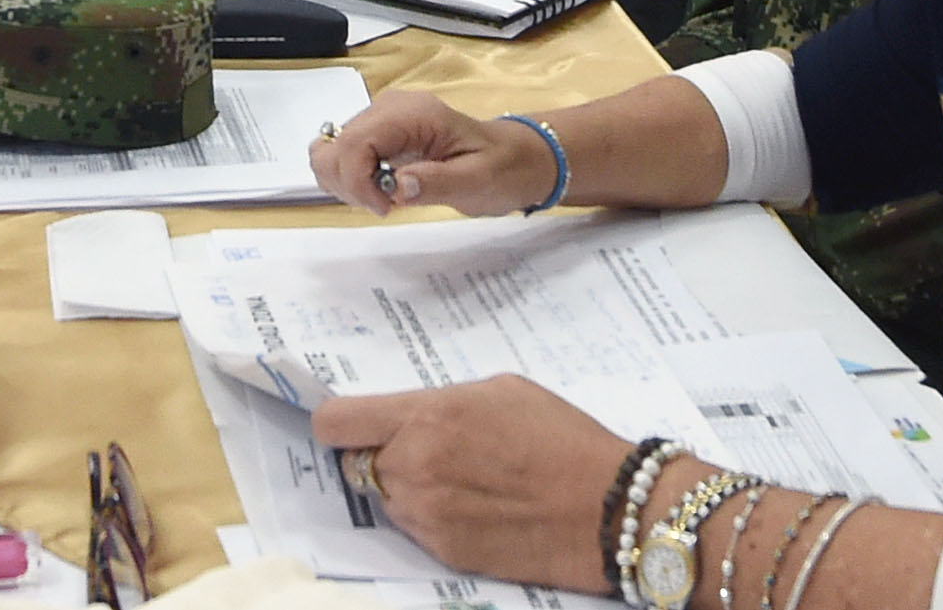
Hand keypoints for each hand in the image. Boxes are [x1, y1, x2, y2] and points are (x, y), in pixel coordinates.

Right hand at [310, 89, 556, 215]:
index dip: (358, 181)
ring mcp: (380, 119)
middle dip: (350, 185)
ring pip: (330, 151)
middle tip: (385, 206)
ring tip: (382, 199)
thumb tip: (396, 187)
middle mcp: (389, 108)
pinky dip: (349, 179)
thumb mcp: (479, 181)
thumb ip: (438, 183)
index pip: (355, 142)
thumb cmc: (503, 168)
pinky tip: (377, 191)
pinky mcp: (377, 133)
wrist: (516, 157)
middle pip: (334, 147)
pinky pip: (341, 155)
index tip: (386, 208)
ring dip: (346, 184)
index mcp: (413, 114)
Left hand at [311, 376, 628, 592]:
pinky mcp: (444, 551)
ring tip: (461, 479)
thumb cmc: (561, 438)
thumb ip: (439, 402)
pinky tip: (474, 506)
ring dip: (406, 487)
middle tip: (425, 449)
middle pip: (357, 462)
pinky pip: (414, 528)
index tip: (348, 422)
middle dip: (382, 453)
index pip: (336, 422)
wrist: (606, 509)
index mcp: (427, 417)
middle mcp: (415, 467)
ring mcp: (427, 515)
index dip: (337, 421)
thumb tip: (407, 415)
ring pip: (386, 497)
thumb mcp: (499, 391)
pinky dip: (431, 516)